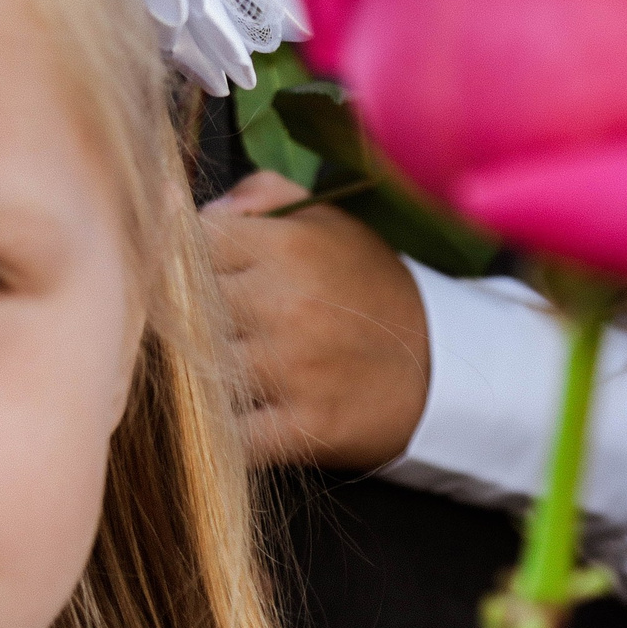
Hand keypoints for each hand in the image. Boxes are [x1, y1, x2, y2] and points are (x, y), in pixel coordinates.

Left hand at [203, 171, 430, 470]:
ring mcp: (293, 369)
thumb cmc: (373, 294)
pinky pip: (230, 432)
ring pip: (197, 368)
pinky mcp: (304, 426)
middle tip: (208, 330)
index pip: (187, 245)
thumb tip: (193, 208)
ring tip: (222, 372)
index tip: (200, 281)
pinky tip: (243, 415)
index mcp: (287, 247)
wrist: (444, 370)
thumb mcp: (333, 223)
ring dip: (201, 374)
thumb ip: (262, 196)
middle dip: (187, 320)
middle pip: (182, 309)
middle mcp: (286, 304)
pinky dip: (228, 430)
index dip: (183, 263)